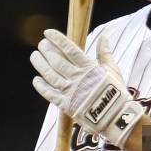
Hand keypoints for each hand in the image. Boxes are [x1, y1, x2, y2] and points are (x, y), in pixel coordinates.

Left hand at [30, 30, 142, 147]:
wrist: (116, 116)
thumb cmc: (116, 91)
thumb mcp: (113, 69)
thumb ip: (105, 53)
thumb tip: (104, 36)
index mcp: (89, 67)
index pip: (69, 49)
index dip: (57, 39)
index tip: (47, 33)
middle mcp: (77, 77)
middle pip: (57, 60)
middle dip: (46, 50)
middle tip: (41, 44)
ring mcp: (70, 91)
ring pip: (50, 75)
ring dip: (40, 64)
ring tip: (34, 56)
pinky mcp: (66, 105)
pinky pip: (50, 94)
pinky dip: (41, 87)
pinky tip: (36, 79)